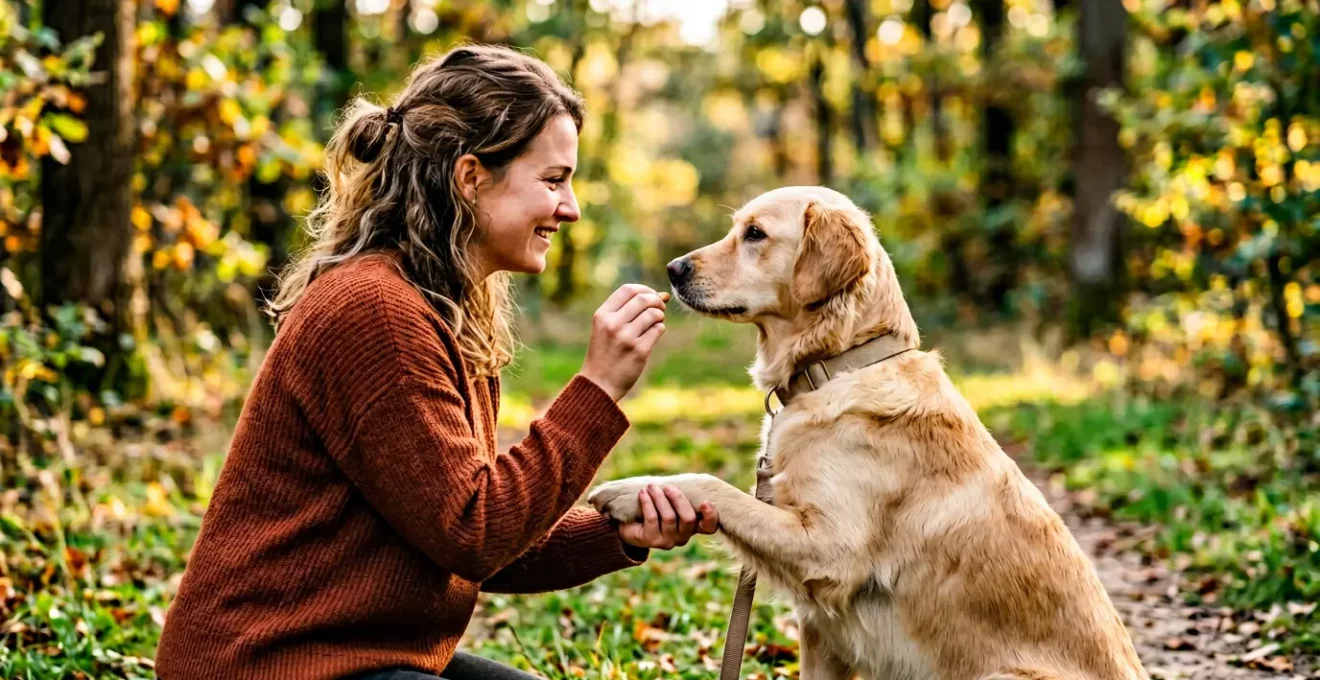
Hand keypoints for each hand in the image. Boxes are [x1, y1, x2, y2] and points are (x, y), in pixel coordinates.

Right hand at [580, 284, 667, 401]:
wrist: (598, 385)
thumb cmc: (605, 353)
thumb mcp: (606, 328)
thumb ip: (627, 311)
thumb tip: (662, 295)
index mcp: (602, 315)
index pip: (627, 289)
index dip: (644, 289)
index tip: (650, 296)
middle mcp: (613, 324)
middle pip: (643, 299)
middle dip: (656, 301)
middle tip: (660, 307)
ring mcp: (626, 337)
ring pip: (654, 314)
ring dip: (660, 315)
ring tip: (656, 322)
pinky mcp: (639, 351)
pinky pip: (658, 329)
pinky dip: (660, 328)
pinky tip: (653, 335)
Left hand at [617, 484, 718, 549]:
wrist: (629, 523)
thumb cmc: (654, 507)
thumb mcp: (669, 500)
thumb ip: (680, 494)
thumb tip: (689, 479)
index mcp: (692, 527)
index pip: (710, 527)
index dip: (711, 516)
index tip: (705, 502)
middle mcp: (683, 537)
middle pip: (688, 519)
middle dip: (678, 499)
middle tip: (667, 487)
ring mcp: (669, 542)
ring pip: (669, 517)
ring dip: (659, 498)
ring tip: (651, 486)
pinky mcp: (652, 541)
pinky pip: (652, 519)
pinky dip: (647, 503)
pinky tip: (643, 493)